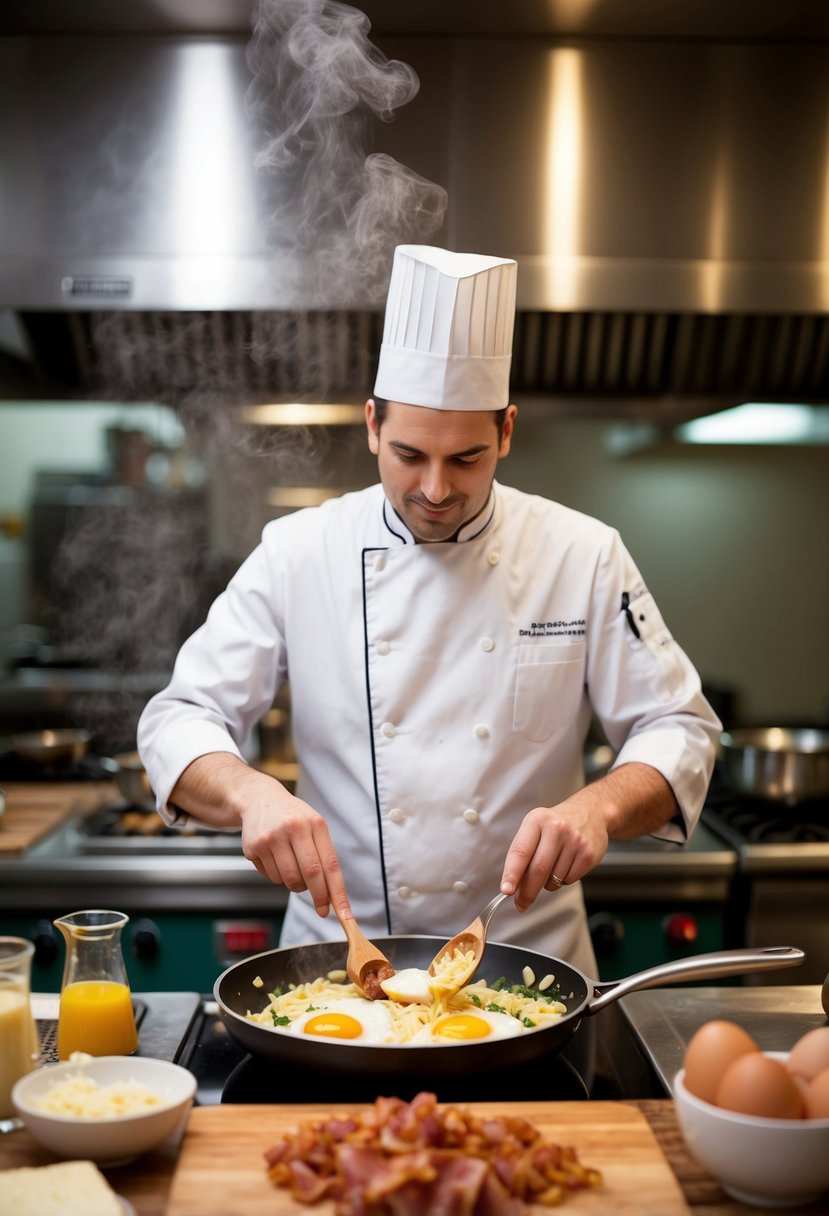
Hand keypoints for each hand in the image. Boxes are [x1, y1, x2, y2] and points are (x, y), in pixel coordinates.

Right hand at [236, 772, 351, 920]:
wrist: (258, 798)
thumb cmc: (292, 816)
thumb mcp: (313, 826)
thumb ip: (323, 855)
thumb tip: (331, 894)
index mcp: (314, 824)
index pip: (330, 865)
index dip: (337, 892)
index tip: (344, 915)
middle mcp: (293, 828)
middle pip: (310, 875)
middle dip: (319, 897)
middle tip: (322, 909)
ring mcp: (271, 838)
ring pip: (288, 880)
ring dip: (295, 883)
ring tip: (293, 865)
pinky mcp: (253, 848)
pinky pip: (271, 877)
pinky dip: (277, 876)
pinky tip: (275, 857)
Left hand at [499, 791, 609, 912]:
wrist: (591, 811)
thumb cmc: (555, 824)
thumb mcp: (535, 829)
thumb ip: (522, 855)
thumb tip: (513, 888)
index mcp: (536, 820)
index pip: (520, 852)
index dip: (512, 874)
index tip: (506, 891)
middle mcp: (556, 828)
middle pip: (538, 870)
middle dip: (527, 892)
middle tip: (521, 904)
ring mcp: (574, 841)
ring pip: (553, 879)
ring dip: (547, 884)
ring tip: (552, 867)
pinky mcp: (588, 854)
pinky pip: (569, 880)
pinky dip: (562, 881)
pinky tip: (566, 865)